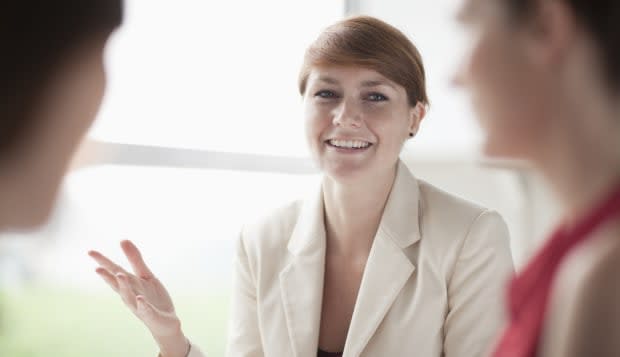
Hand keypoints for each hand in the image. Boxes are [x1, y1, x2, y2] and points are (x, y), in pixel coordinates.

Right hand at [89, 240, 188, 356]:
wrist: (165, 321)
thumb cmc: (152, 297)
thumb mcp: (145, 275)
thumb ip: (135, 259)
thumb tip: (122, 239)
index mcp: (129, 284)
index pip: (114, 271)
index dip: (103, 262)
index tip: (91, 252)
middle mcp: (130, 294)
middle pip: (117, 283)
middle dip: (107, 275)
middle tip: (97, 267)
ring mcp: (138, 305)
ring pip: (129, 295)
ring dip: (124, 286)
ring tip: (119, 274)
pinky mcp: (150, 314)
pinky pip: (145, 309)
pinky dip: (142, 304)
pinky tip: (140, 298)